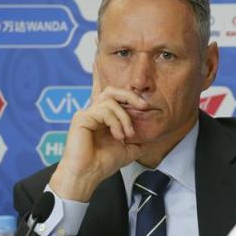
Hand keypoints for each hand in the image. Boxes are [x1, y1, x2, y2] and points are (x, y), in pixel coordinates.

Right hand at [48, 62, 148, 201]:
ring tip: (127, 135)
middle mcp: (93, 111)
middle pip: (114, 90)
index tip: (101, 58)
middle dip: (132, 96)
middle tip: (145, 108)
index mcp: (102, 115)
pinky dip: (116, 122)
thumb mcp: (129, 148)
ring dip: (125, 117)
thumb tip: (153, 131)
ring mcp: (86, 113)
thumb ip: (138, 136)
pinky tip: (118, 136)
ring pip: (111, 100)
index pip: (105, 91)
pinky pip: (104, 110)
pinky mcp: (81, 118)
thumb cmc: (104, 163)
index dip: (103, 74)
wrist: (88, 176)